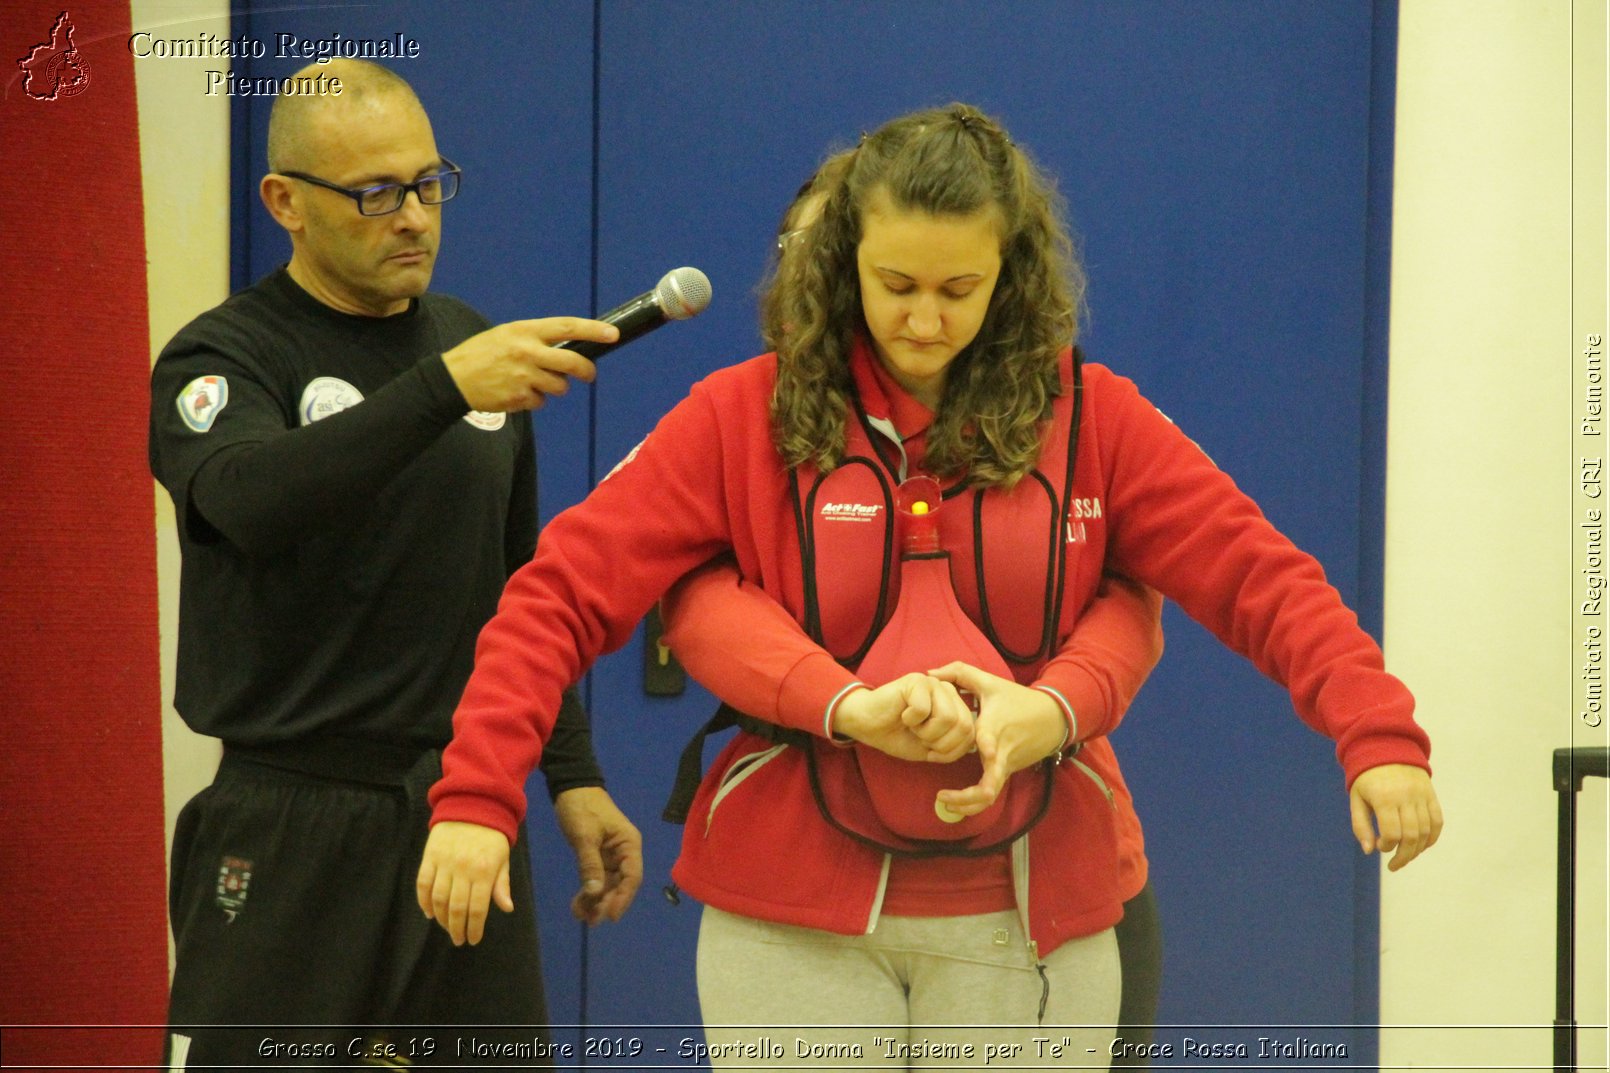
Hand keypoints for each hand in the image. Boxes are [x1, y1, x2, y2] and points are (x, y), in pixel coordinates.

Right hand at [415, 821, 510, 945]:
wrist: (472, 805)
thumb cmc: (491, 836)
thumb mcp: (503, 859)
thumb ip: (501, 884)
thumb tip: (506, 908)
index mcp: (484, 871)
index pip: (477, 908)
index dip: (474, 928)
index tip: (472, 939)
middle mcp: (463, 869)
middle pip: (456, 908)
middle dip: (456, 928)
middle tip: (458, 940)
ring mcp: (444, 863)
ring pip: (438, 899)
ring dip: (441, 918)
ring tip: (447, 927)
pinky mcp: (430, 856)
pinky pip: (423, 884)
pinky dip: (423, 902)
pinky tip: (429, 913)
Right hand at [441, 318, 618, 411]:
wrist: (452, 379)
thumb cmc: (481, 353)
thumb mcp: (506, 335)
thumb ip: (534, 339)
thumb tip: (567, 347)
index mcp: (525, 331)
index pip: (567, 327)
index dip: (593, 330)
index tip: (613, 334)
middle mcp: (527, 352)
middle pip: (572, 362)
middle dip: (586, 370)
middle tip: (589, 374)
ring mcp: (524, 376)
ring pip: (559, 386)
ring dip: (554, 387)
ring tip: (533, 381)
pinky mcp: (519, 397)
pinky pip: (540, 401)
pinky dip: (534, 399)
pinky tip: (516, 391)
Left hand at [553, 787, 643, 923]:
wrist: (571, 787)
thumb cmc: (582, 808)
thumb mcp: (585, 836)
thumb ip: (590, 865)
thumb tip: (595, 892)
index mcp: (629, 844)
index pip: (632, 877)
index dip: (623, 898)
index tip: (610, 916)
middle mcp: (624, 852)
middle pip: (620, 884)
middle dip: (606, 902)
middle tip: (590, 920)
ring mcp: (611, 855)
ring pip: (608, 884)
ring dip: (596, 900)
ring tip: (581, 916)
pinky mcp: (598, 856)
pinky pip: (597, 878)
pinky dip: (588, 891)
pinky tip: (578, 904)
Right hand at [832, 672, 975, 761]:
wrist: (867, 726)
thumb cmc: (898, 736)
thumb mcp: (932, 748)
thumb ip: (954, 745)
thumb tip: (972, 742)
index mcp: (955, 707)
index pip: (970, 733)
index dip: (950, 749)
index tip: (930, 748)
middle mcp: (948, 692)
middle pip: (964, 726)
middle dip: (940, 743)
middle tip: (920, 737)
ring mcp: (934, 684)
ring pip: (948, 718)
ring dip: (926, 732)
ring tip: (912, 726)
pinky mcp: (917, 680)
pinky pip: (924, 710)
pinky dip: (911, 720)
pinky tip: (902, 714)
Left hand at [928, 661, 1067, 816]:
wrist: (1052, 718)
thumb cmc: (1017, 699)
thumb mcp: (989, 681)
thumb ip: (959, 672)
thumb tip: (930, 672)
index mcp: (994, 729)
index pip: (992, 743)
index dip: (989, 748)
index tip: (985, 751)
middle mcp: (1000, 754)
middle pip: (989, 786)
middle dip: (966, 798)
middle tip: (941, 796)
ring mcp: (1005, 766)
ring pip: (989, 796)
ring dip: (968, 805)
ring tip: (945, 802)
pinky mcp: (1008, 772)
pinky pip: (991, 792)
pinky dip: (974, 801)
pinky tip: (957, 802)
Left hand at [1349, 763, 1443, 870]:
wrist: (1388, 749)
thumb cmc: (1367, 778)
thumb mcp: (1356, 799)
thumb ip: (1360, 825)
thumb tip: (1369, 851)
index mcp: (1384, 797)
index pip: (1392, 833)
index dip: (1387, 846)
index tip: (1380, 846)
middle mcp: (1406, 797)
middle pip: (1412, 836)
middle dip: (1404, 856)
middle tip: (1394, 865)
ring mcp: (1421, 796)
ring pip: (1426, 831)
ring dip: (1417, 850)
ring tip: (1405, 856)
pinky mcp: (1431, 795)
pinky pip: (1437, 822)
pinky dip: (1432, 838)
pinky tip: (1421, 846)